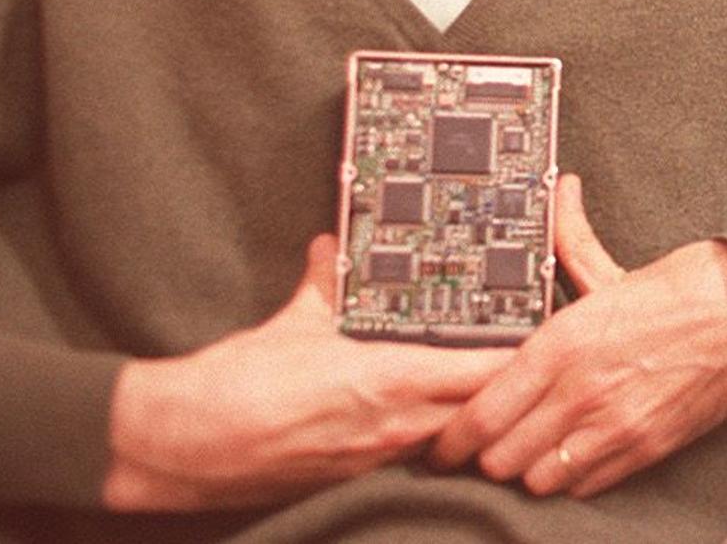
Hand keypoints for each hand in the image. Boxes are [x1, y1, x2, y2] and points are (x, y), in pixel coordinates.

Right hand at [103, 235, 513, 511]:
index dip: (519, 359)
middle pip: (478, 409)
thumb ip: (323, 283)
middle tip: (530, 363)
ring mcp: (375, 457)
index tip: (544, 339)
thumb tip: (333, 249)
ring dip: (467, 413)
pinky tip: (424, 416)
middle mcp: (393, 426)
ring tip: (484, 387)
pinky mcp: (351, 476)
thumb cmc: (234, 389)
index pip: (484, 373)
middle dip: (506, 389)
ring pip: (446, 433)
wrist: (182, 449)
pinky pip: (408, 451)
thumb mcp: (291, 322)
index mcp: (389, 382)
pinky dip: (425, 432)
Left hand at [430, 174, 726, 497]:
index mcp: (562, 342)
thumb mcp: (611, 269)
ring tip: (533, 450)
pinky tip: (574, 453)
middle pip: (499, 457)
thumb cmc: (682, 291)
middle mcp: (580, 389)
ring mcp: (613, 424)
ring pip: (537, 480)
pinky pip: (584, 486)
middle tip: (488, 444)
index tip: (443, 445)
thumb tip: (557, 192)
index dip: (451, 440)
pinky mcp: (644, 447)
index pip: (481, 414)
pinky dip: (571, 477)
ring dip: (529, 468)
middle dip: (487, 454)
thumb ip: (570, 238)